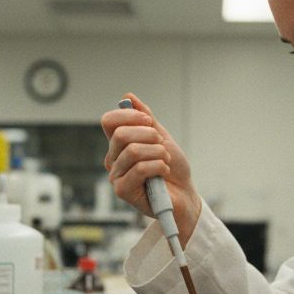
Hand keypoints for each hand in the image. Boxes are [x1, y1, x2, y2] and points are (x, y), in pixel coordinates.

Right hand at [101, 93, 202, 246]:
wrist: (185, 196)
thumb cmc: (173, 170)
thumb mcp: (162, 138)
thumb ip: (146, 119)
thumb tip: (128, 97)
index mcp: (119, 145)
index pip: (109, 121)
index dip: (129, 115)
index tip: (149, 121)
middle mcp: (114, 159)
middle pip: (121, 134)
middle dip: (149, 136)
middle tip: (162, 146)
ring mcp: (116, 176)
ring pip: (133, 151)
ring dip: (158, 154)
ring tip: (165, 162)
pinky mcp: (123, 191)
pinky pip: (139, 169)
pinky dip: (158, 167)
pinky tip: (163, 174)